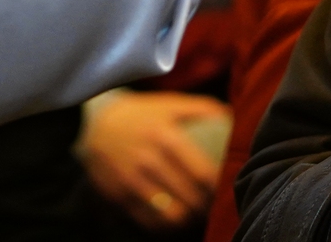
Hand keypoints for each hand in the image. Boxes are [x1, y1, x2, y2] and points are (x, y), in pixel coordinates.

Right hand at [83, 91, 228, 230]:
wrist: (96, 124)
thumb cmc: (143, 114)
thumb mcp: (170, 104)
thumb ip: (203, 110)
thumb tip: (234, 119)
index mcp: (165, 136)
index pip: (202, 172)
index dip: (219, 186)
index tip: (229, 185)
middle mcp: (148, 160)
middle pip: (191, 197)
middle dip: (209, 205)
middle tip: (217, 202)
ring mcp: (132, 181)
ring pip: (172, 216)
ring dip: (191, 219)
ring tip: (199, 213)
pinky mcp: (120, 197)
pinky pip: (150, 222)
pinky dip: (168, 226)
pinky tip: (177, 218)